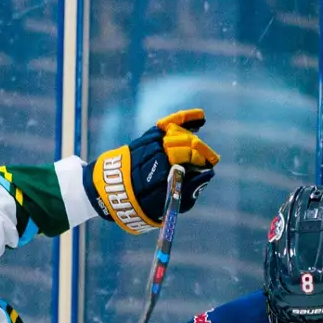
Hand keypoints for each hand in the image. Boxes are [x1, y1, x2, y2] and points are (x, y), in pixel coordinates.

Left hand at [84, 108, 219, 233]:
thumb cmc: (142, 203)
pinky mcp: (149, 135)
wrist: (112, 189)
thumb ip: (188, 191)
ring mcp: (153, 141)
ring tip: (199, 149)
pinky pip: (169, 123)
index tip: (209, 165)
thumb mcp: (165, 205)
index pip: (190, 158)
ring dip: (193, 140)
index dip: (202, 161)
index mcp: (162, 171)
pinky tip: (201, 117)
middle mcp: (157, 152)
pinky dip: (185, 119)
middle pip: (187, 144)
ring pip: (180, 134)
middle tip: (210, 159)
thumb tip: (209, 174)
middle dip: (201, 151)